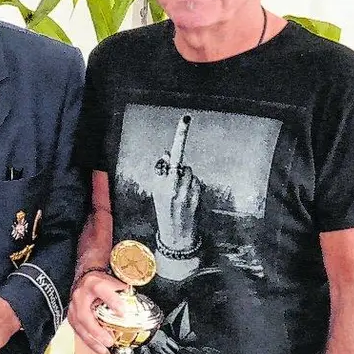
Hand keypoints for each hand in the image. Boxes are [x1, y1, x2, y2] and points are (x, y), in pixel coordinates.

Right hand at [67, 270, 126, 353]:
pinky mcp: (71, 314)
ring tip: (103, 349)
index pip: (100, 289)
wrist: (85, 278)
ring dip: (91, 339)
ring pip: (78, 325)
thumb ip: (125, 291)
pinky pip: (76, 329)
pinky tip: (97, 347)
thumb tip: (140, 303)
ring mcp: (74, 305)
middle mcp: (81, 294)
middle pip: (84, 314)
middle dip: (96, 330)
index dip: (111, 301)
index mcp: (93, 283)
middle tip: (109, 340)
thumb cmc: (101, 280)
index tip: (122, 312)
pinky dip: (87, 340)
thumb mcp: (114, 280)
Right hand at [151, 118, 200, 253]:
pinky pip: (196, 183)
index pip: (170, 157)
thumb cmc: (164, 211)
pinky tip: (188, 199)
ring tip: (181, 194)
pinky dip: (193, 187)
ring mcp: (187, 193)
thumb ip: (160, 172)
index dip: (180, 137)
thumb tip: (166, 154)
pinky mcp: (197, 197)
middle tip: (174, 185)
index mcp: (160, 184)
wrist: (176, 235)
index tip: (186, 119)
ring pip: (190, 173)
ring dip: (186, 179)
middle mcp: (173, 187)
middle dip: (178, 171)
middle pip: (181, 165)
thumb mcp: (156, 192)